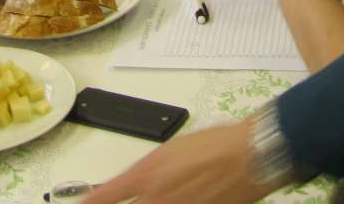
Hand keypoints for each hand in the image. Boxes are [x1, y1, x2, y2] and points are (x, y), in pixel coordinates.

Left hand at [85, 120, 273, 203]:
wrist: (251, 155)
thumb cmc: (215, 144)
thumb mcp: (172, 150)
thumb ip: (147, 173)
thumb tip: (132, 187)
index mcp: (147, 175)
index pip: (106, 196)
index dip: (92, 202)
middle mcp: (156, 199)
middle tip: (108, 203)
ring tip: (153, 198)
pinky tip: (177, 200)